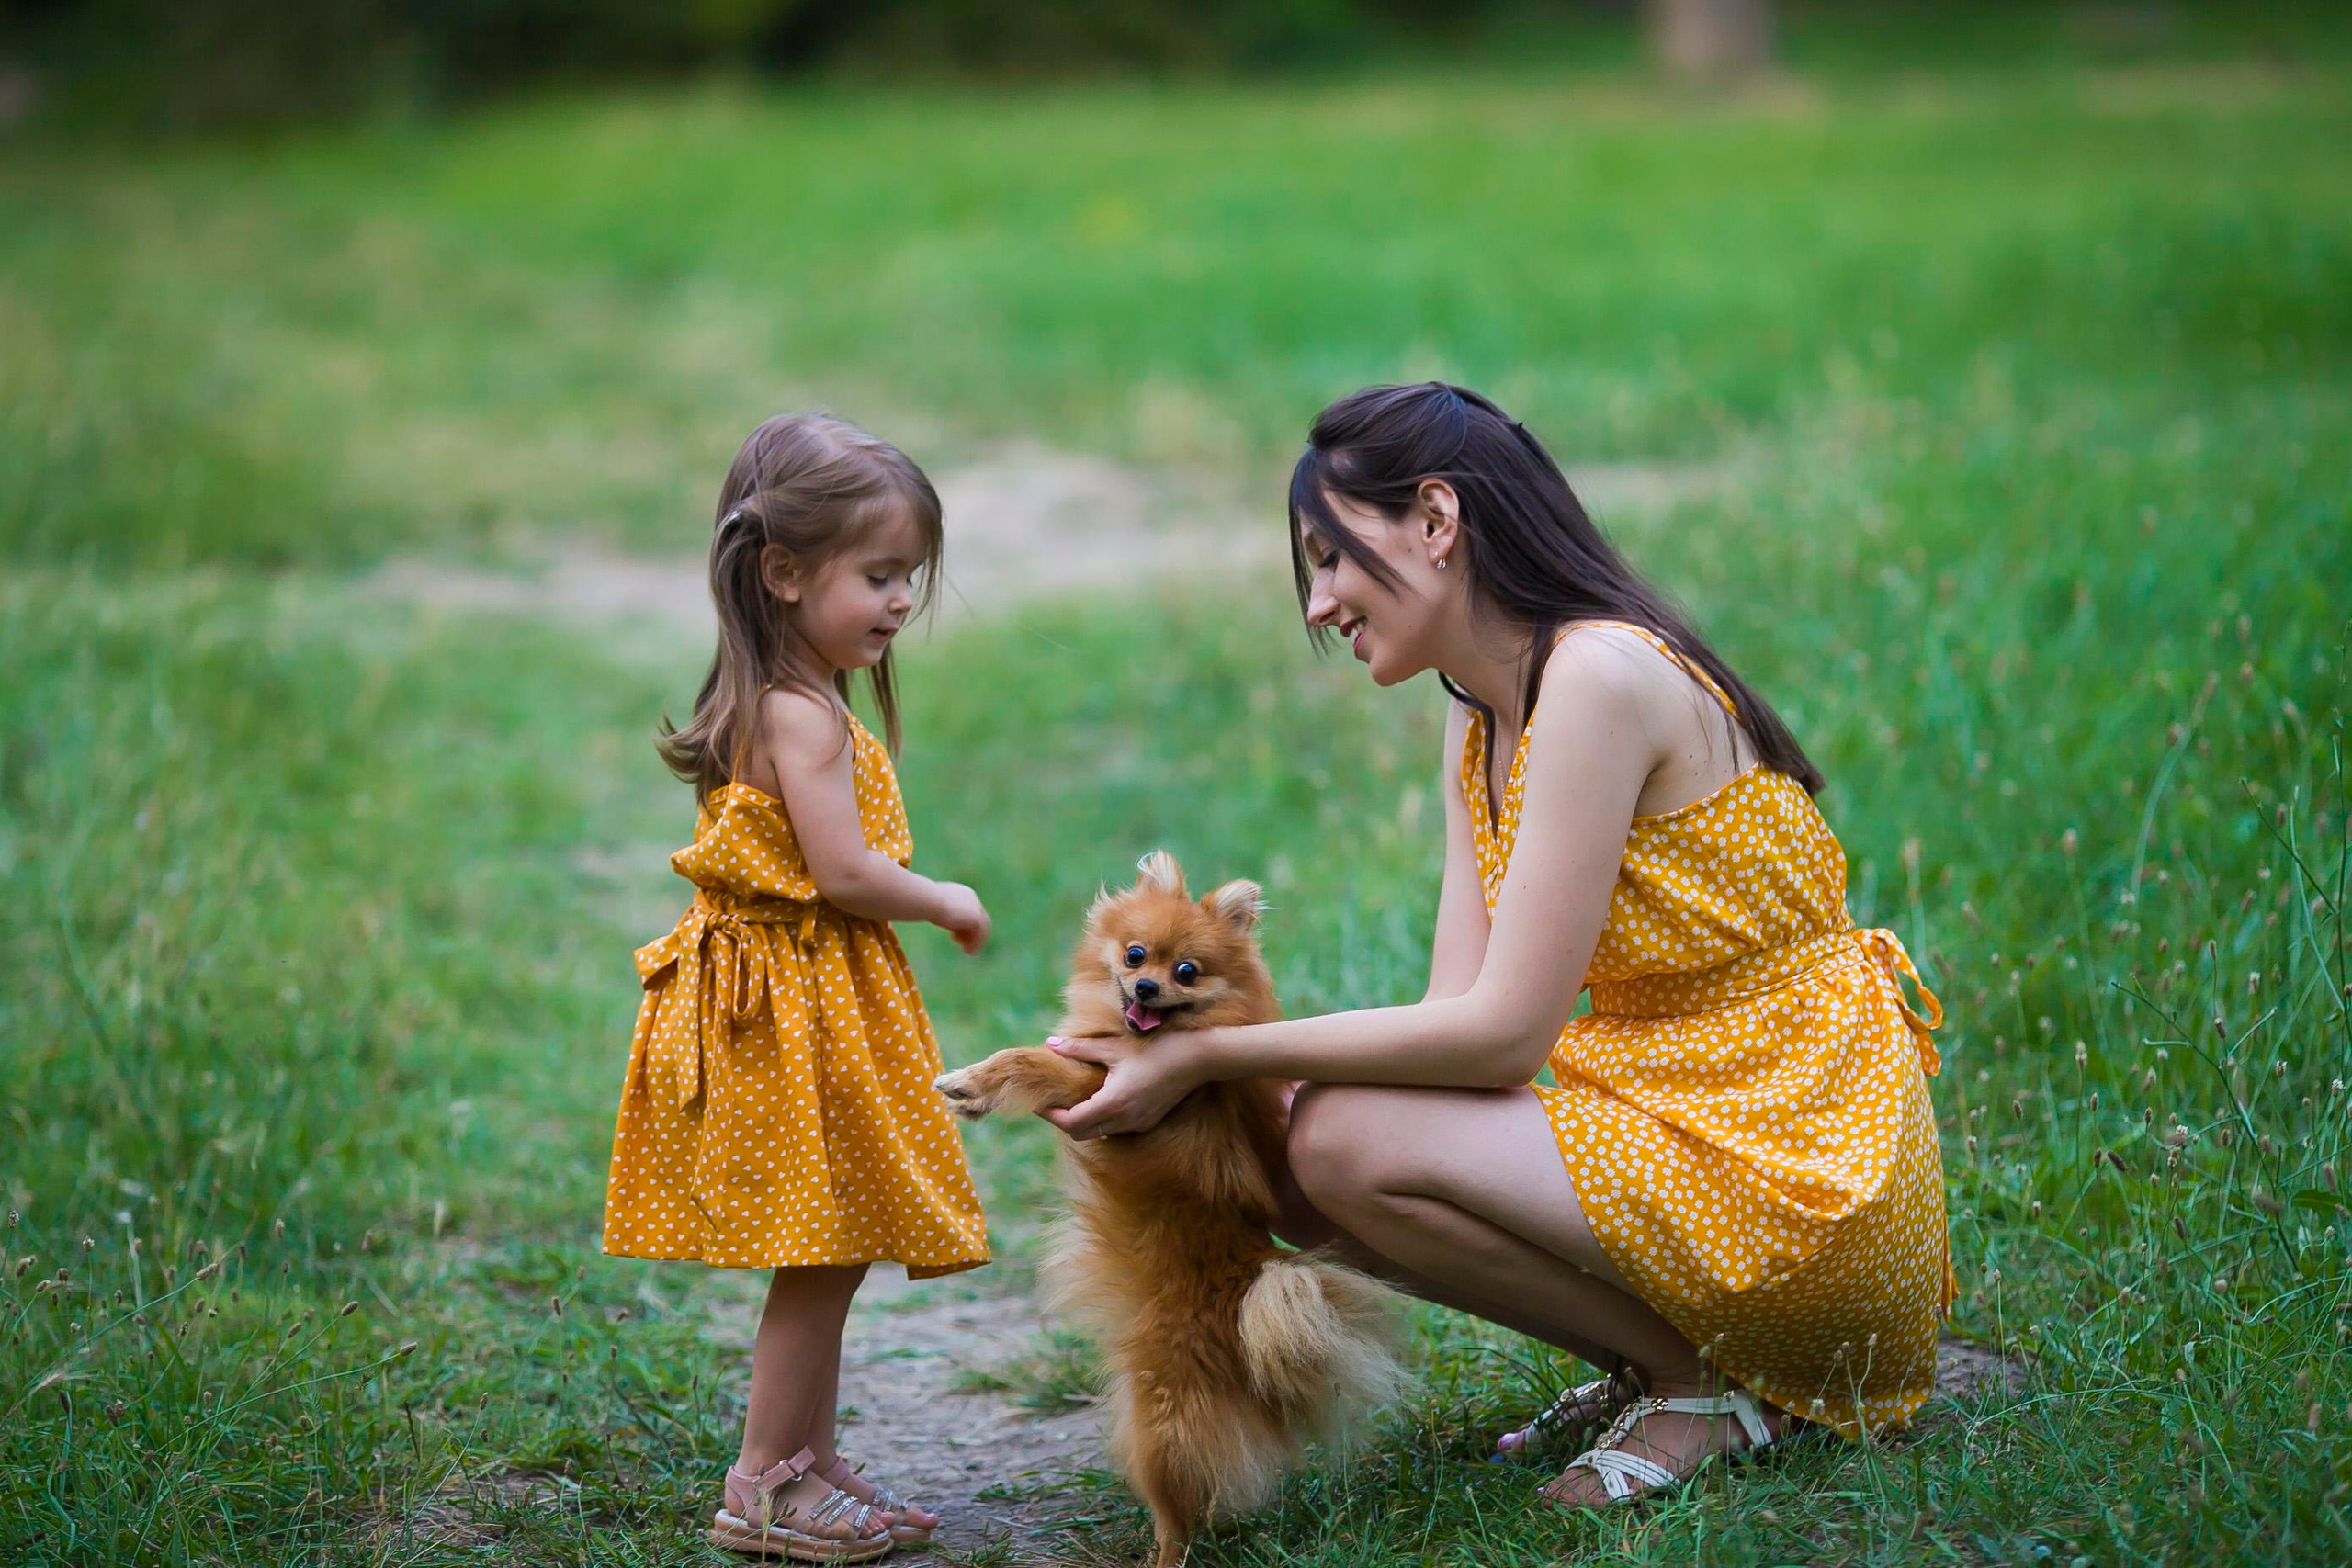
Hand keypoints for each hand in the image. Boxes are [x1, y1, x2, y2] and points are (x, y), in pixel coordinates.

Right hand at [932, 881, 989, 954]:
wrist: (927, 901)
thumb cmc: (923, 903)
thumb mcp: (931, 907)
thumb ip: (939, 911)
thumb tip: (936, 917)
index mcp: (962, 892)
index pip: (968, 910)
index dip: (963, 924)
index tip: (953, 935)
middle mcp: (971, 897)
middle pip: (977, 918)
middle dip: (971, 932)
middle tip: (960, 943)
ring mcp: (976, 907)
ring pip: (982, 927)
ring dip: (975, 940)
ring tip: (968, 952)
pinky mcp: (976, 917)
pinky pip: (981, 934)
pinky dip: (976, 944)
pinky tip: (968, 952)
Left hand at [1041, 1031, 1209, 1138]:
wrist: (1200, 1058)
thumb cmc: (1157, 1048)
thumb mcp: (1115, 1047)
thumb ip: (1080, 1049)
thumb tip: (1051, 1044)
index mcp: (1113, 1104)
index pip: (1070, 1122)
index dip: (1050, 1115)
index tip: (1037, 1102)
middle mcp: (1124, 1121)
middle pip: (1081, 1133)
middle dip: (1062, 1120)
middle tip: (1050, 1101)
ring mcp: (1138, 1124)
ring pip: (1098, 1133)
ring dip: (1081, 1121)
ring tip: (1071, 1098)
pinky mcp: (1148, 1121)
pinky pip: (1115, 1128)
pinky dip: (1100, 1119)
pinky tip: (1098, 1099)